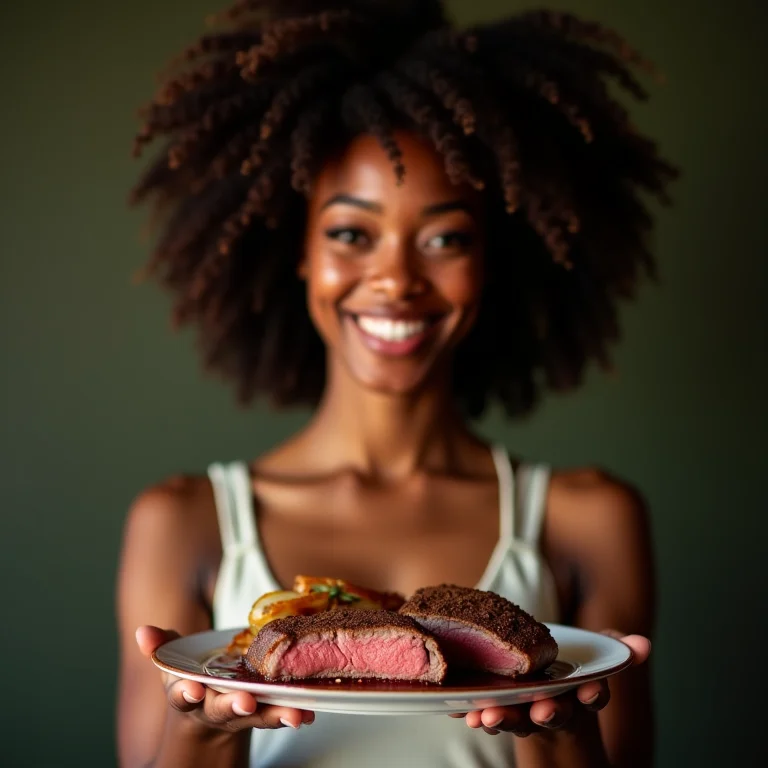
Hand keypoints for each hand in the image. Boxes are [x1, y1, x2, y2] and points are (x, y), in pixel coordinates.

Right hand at [136, 626, 314, 732]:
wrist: (209, 716)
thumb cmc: (193, 679)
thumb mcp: (174, 663)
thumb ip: (161, 645)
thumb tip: (142, 631)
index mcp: (188, 694)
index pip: (183, 695)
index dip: (187, 693)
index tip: (192, 690)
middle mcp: (213, 708)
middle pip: (222, 710)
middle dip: (234, 705)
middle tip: (246, 702)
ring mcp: (240, 715)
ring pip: (257, 716)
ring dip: (274, 714)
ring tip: (293, 714)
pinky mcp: (263, 713)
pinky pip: (278, 714)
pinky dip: (294, 712)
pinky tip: (308, 712)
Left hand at [450, 631, 650, 735]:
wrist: (541, 705)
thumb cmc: (567, 676)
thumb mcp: (591, 662)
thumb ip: (613, 651)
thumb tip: (643, 645)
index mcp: (578, 694)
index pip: (592, 696)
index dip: (593, 694)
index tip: (593, 692)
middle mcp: (555, 709)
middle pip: (554, 713)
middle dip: (549, 712)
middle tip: (543, 711)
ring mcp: (525, 714)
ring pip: (517, 719)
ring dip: (504, 718)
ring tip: (488, 717)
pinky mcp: (499, 713)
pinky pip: (487, 716)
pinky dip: (474, 714)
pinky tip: (462, 712)